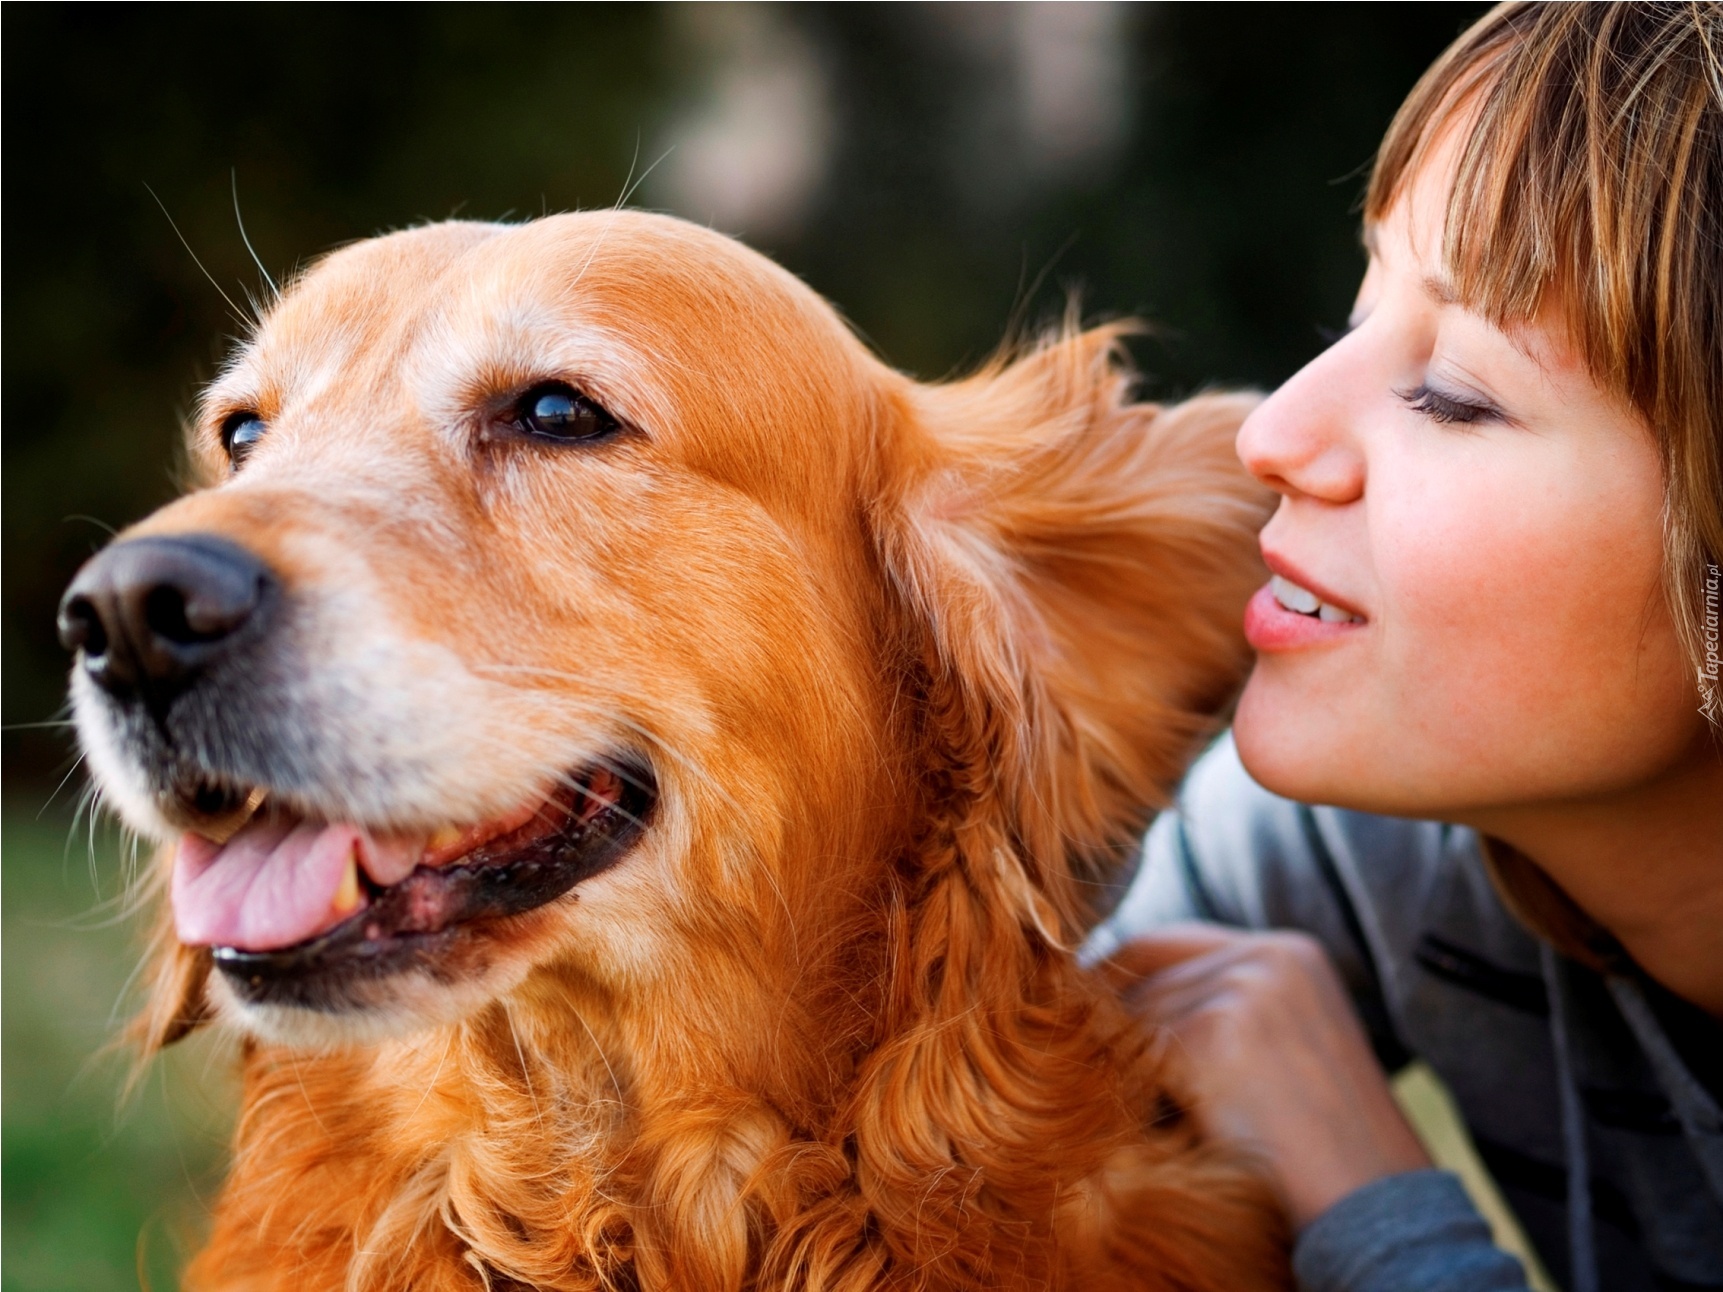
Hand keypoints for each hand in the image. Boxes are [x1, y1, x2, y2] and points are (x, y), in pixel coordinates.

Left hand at [1109, 923, 1429, 1229]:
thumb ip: (1223, 1007)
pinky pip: (1138, 1052)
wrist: (1371, 1203)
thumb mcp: (1287, 1048)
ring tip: (1134, 1107)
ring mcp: (1244, 988)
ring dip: (1122, 1061)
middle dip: (1115, 1022)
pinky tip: (1148, 1123)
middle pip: (1144, 972)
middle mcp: (1268, 955)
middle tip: (1086, 1064)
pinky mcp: (1216, 1032)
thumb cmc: (1324, 1146)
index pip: (1169, 943)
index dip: (1122, 979)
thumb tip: (1113, 1002)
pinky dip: (1132, 1089)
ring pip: (1135, 1014)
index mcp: (1292, 952)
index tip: (1083, 1015)